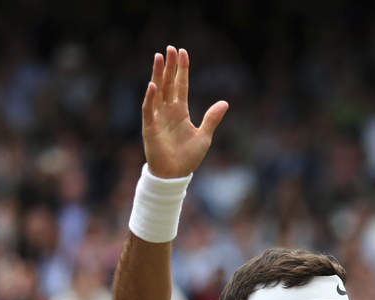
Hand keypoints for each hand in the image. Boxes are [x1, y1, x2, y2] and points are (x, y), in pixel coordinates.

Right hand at [142, 47, 227, 178]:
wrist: (175, 175)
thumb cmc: (188, 158)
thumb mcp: (204, 136)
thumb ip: (212, 119)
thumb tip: (225, 103)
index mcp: (180, 111)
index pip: (181, 85)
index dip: (182, 69)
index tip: (183, 53)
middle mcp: (168, 111)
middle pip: (168, 83)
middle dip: (169, 66)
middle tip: (170, 48)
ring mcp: (158, 118)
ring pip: (157, 91)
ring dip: (158, 75)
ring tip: (159, 57)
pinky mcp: (150, 128)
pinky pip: (149, 110)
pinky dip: (151, 98)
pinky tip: (153, 85)